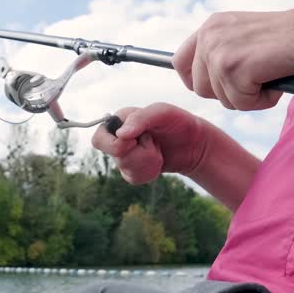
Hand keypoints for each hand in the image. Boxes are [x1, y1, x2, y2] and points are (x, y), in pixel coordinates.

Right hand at [90, 102, 208, 184]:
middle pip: (114, 157)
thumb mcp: (163, 113)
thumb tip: (120, 134)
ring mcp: (125, 155)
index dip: (116, 145)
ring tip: (158, 150)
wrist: (195, 144)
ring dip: (148, 162)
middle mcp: (118, 137)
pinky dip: (148, 172)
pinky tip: (158, 162)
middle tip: (153, 143)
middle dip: (138, 154)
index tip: (137, 140)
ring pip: (124, 169)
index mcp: (120, 120)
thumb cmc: (179, 122)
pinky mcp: (133, 170)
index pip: (98, 139)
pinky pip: (132, 179)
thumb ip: (141, 118)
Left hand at [172, 8, 293, 110]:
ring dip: (249, 97)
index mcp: (211, 25)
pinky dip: (262, 101)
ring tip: (272, 76)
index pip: (179, 63)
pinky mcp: (233, 66)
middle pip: (199, 88)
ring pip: (222, 99)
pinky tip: (278, 80)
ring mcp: (219, 50)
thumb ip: (224, 54)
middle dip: (228, 94)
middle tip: (258, 81)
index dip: (198, 82)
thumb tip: (201, 84)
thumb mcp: (248, 41)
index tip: (220, 88)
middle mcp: (209, 34)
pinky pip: (240, 103)